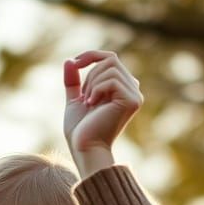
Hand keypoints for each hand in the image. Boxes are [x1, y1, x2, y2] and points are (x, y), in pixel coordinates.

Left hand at [63, 51, 142, 175]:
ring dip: (92, 82)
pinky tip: (92, 104)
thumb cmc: (80, 131)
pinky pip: (112, 79)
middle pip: (111, 59)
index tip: (73, 63)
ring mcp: (135, 95)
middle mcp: (132, 90)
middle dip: (90, 73)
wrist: (85, 148)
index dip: (90, 55)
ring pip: (111, 67)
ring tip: (88, 103)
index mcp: (122, 88)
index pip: (110, 59)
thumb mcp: (74, 101)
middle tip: (83, 96)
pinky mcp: (132, 100)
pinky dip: (97, 89)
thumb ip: (73, 82)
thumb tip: (69, 60)